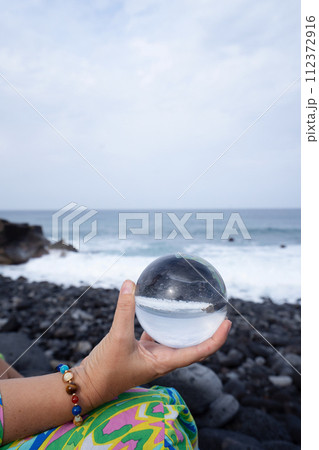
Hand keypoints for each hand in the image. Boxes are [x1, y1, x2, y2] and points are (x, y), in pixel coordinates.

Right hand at [78, 280, 230, 409]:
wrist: (88, 386)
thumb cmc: (105, 370)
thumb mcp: (117, 337)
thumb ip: (125, 310)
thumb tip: (131, 283)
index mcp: (165, 362)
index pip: (199, 352)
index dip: (216, 339)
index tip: (227, 322)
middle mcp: (163, 360)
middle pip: (194, 347)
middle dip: (208, 332)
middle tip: (217, 313)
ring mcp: (153, 356)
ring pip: (177, 341)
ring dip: (188, 328)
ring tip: (196, 310)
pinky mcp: (142, 351)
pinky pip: (159, 335)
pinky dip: (164, 323)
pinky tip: (161, 310)